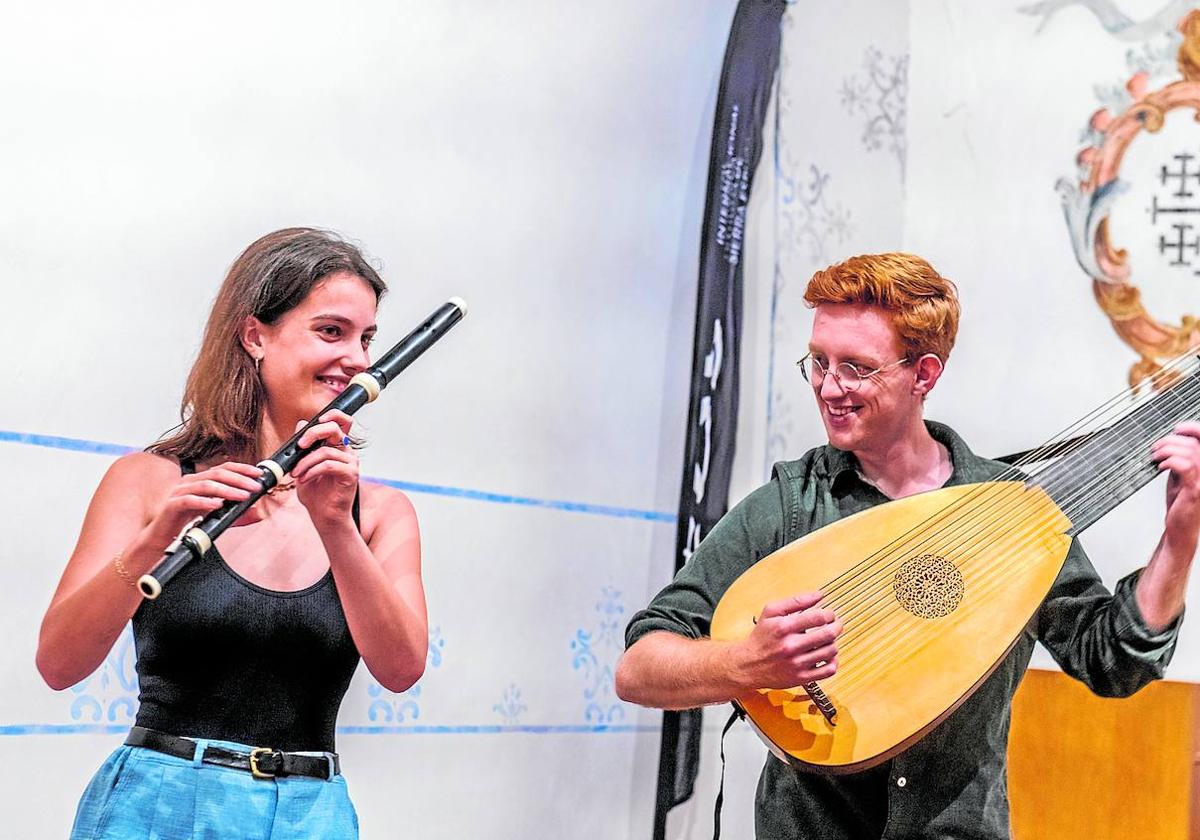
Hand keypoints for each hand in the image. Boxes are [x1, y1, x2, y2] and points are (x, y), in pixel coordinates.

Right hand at [146, 461, 263, 544]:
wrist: (162, 540)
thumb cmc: (188, 526)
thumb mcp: (217, 518)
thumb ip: (236, 514)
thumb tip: (259, 512)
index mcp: (200, 481)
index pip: (223, 468)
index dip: (242, 469)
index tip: (259, 473)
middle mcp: (189, 482)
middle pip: (217, 474)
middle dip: (239, 479)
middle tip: (255, 487)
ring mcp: (179, 492)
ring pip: (205, 485)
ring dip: (227, 490)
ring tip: (242, 496)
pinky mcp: (171, 506)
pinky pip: (189, 500)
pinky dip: (205, 502)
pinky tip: (218, 505)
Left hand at [293, 410, 359, 527]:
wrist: (324, 516)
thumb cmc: (315, 493)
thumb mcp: (303, 465)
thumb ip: (303, 446)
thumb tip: (301, 423)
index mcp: (338, 446)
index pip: (342, 422)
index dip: (332, 415)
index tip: (316, 421)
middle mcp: (347, 451)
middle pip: (335, 428)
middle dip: (313, 433)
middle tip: (300, 445)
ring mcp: (351, 462)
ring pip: (326, 450)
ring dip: (305, 461)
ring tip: (296, 473)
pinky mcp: (351, 474)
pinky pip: (329, 464)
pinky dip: (312, 471)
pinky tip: (303, 479)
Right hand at [731, 592, 841, 690]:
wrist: (748, 665)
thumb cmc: (761, 637)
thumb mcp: (771, 612)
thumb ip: (795, 601)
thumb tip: (818, 595)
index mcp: (784, 627)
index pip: (818, 617)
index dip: (829, 613)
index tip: (829, 614)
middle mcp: (791, 646)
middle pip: (828, 634)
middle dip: (837, 626)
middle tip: (836, 624)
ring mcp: (797, 663)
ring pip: (830, 651)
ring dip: (834, 642)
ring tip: (829, 638)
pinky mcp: (802, 677)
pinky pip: (828, 670)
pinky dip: (834, 661)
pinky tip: (828, 655)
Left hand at [1153, 421, 1199, 556]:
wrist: (1179, 528)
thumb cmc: (1181, 503)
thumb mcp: (1181, 475)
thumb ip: (1181, 458)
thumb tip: (1171, 441)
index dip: (1194, 428)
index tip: (1177, 428)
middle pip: (1194, 443)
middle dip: (1170, 441)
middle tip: (1156, 448)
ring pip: (1189, 452)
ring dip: (1166, 450)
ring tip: (1155, 457)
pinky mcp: (1196, 490)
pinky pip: (1185, 466)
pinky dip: (1170, 461)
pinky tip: (1161, 466)